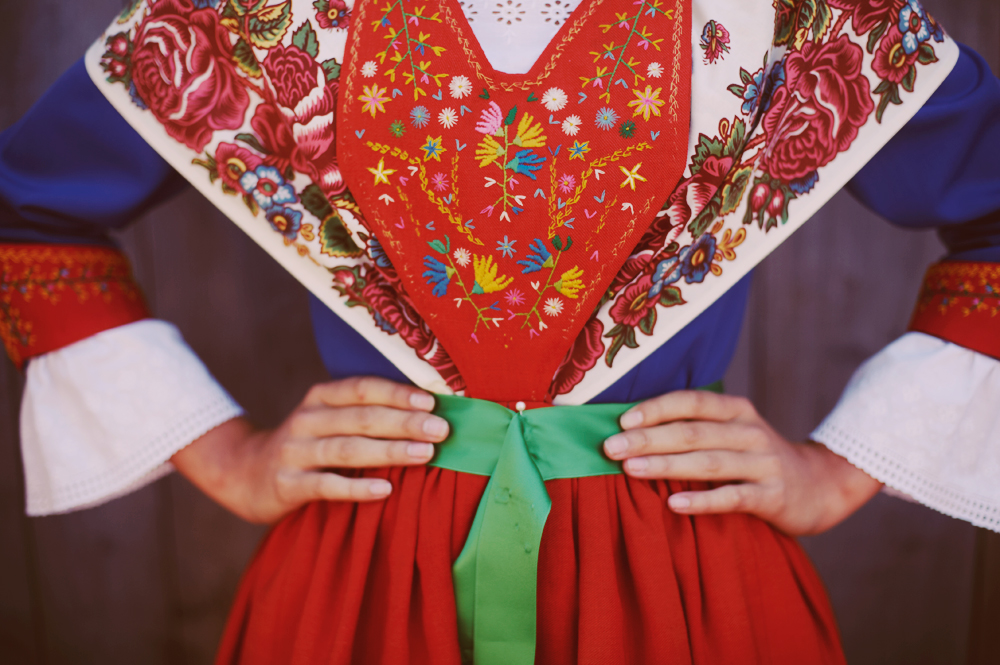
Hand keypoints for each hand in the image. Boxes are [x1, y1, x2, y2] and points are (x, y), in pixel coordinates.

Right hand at [172, 377, 449, 523]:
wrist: (244, 474)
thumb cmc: (306, 445)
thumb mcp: (328, 420)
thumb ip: (365, 414)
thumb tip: (427, 413)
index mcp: (321, 397)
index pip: (362, 388)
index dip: (397, 393)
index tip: (433, 401)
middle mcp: (307, 419)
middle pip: (361, 417)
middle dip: (404, 421)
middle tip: (441, 429)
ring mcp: (294, 451)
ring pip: (347, 448)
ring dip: (389, 450)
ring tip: (425, 455)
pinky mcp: (287, 484)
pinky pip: (327, 485)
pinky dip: (357, 487)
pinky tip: (387, 489)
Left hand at [602, 390, 880, 534]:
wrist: (820, 487)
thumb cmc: (757, 459)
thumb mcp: (733, 434)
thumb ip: (696, 429)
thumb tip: (633, 430)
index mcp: (737, 411)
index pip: (691, 402)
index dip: (656, 409)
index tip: (621, 420)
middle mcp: (750, 432)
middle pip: (693, 432)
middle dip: (648, 438)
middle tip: (611, 447)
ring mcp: (763, 464)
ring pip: (708, 462)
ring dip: (666, 465)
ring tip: (630, 470)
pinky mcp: (772, 496)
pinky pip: (732, 497)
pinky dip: (701, 500)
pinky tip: (673, 503)